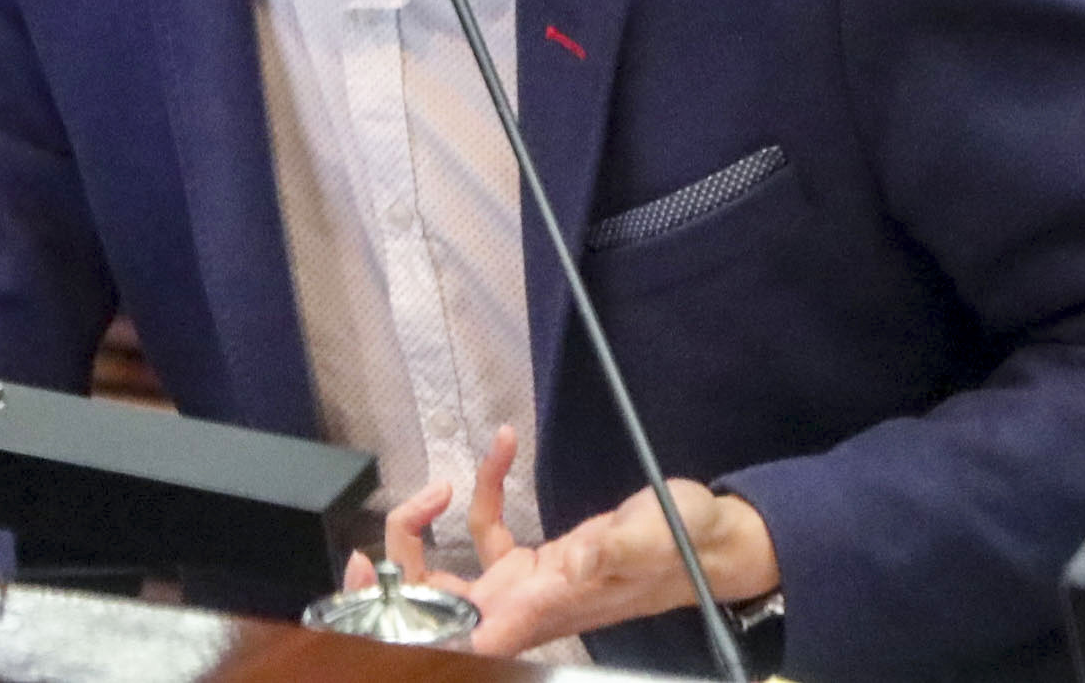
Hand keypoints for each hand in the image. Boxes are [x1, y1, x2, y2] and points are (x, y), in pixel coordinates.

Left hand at [344, 426, 780, 655]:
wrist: (716, 542)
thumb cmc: (689, 542)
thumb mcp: (653, 534)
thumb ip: (613, 547)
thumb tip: (572, 559)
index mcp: (544, 607)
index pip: (465, 637)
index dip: (413, 625)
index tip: (380, 589)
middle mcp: (526, 605)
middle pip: (438, 615)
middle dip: (396, 586)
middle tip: (368, 548)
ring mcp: (527, 587)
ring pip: (452, 579)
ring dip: (427, 538)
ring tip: (433, 487)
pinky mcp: (539, 562)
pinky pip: (491, 533)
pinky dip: (485, 491)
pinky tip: (500, 446)